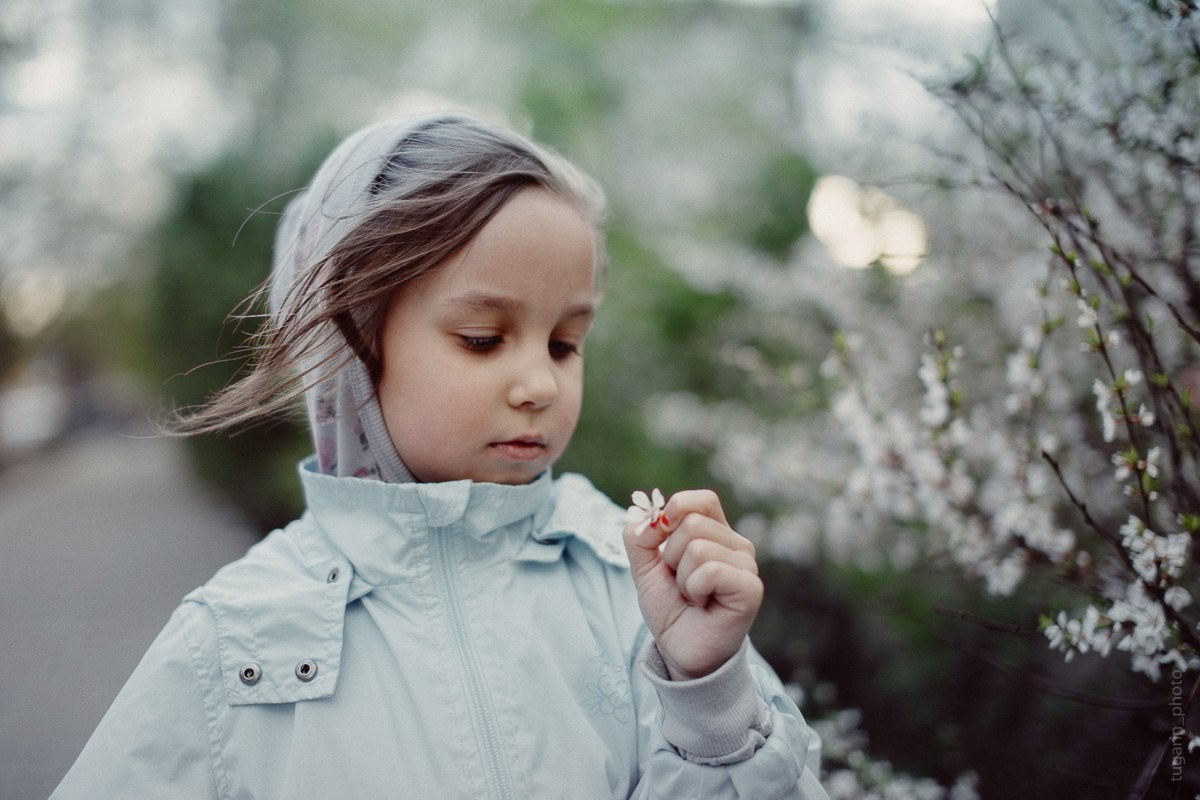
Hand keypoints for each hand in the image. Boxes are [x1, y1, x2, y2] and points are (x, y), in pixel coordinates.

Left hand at [623, 489, 761, 679]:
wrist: (679, 650)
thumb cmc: (670, 608)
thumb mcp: (644, 567)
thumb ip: (640, 536)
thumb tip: (651, 518)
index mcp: (717, 533)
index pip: (701, 501)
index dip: (674, 512)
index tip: (659, 540)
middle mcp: (737, 545)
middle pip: (691, 523)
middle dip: (670, 556)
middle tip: (681, 583)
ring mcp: (747, 566)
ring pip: (698, 547)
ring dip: (682, 578)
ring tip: (692, 596)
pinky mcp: (751, 588)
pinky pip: (709, 570)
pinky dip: (693, 589)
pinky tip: (702, 604)